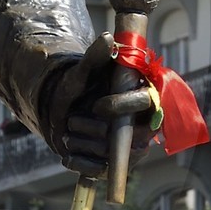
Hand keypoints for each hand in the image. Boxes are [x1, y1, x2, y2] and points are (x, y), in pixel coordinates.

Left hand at [39, 36, 157, 176]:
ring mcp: (133, 147)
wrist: (66, 108)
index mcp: (142, 96)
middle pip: (132, 135)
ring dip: (86, 145)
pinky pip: (106, 171)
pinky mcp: (118, 163)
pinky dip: (84, 165)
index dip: (121, 106)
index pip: (144, 103)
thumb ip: (96, 57)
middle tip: (72, 121)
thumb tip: (107, 38)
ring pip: (115, 154)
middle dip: (97, 130)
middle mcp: (144, 123)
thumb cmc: (81, 86)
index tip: (97, 106)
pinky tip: (68, 157)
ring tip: (67, 134)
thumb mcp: (84, 71)